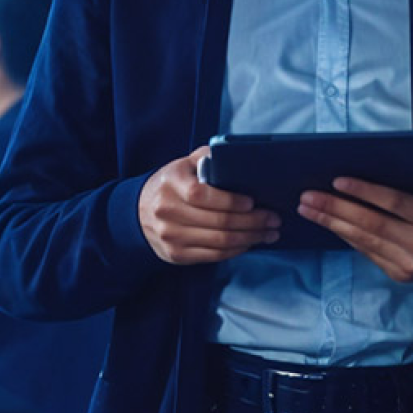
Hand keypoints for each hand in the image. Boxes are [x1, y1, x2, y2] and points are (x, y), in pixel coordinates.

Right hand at [139, 146, 279, 264]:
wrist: (138, 212)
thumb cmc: (171, 185)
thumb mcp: (184, 164)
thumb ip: (208, 158)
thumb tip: (238, 157)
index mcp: (172, 184)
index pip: (203, 195)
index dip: (232, 201)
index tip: (253, 202)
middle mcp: (168, 211)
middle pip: (218, 222)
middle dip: (253, 222)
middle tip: (273, 219)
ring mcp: (171, 236)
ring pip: (220, 242)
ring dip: (250, 239)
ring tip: (268, 233)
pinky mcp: (176, 254)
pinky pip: (214, 255)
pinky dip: (236, 250)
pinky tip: (250, 242)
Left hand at [297, 159, 412, 282]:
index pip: (395, 204)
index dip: (365, 192)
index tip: (337, 180)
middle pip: (372, 224)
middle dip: (336, 208)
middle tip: (308, 196)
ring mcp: (411, 265)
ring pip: (364, 241)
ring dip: (332, 223)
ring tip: (308, 208)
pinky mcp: (400, 275)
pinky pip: (366, 252)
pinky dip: (345, 236)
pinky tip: (328, 222)